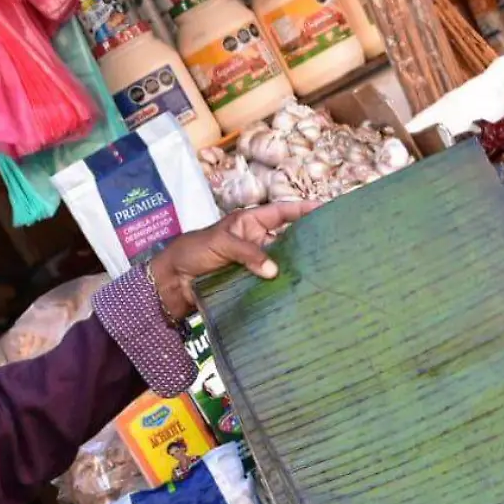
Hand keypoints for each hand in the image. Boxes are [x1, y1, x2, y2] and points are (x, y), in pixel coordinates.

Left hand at [147, 201, 318, 318]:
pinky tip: (297, 293)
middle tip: (331, 247)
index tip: (325, 209)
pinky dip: (281, 288)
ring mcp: (254, 263)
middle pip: (287, 240)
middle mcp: (257, 241)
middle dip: (306, 243)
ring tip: (319, 274)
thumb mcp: (221, 243)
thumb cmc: (193, 251)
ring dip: (294, 269)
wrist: (173, 280)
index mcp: (251, 223)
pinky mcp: (250, 283)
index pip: (282, 212)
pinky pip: (270, 284)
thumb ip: (248, 253)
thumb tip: (274, 271)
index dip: (302, 210)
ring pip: (281, 264)